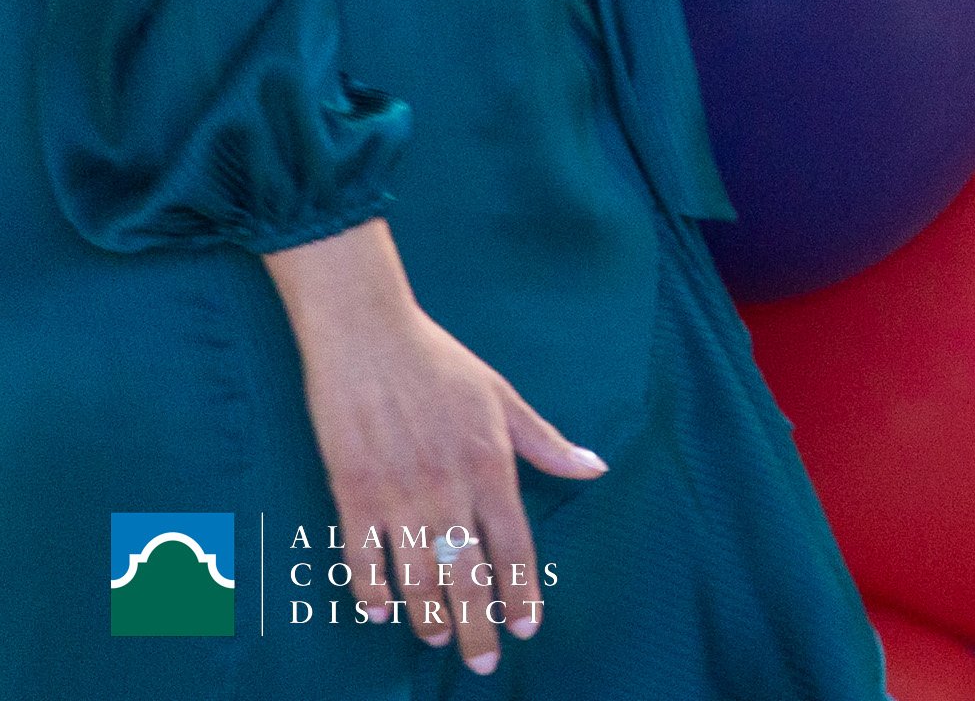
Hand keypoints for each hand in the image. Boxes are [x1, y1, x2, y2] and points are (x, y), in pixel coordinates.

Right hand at [263, 220, 595, 671]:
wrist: (369, 337)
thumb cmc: (441, 363)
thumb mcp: (505, 398)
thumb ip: (546, 443)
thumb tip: (596, 467)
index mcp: (491, 465)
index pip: (515, 544)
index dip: (522, 590)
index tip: (527, 627)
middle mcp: (448, 488)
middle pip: (467, 572)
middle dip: (478, 623)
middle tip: (484, 662)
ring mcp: (398, 495)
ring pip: (417, 574)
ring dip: (428, 614)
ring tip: (439, 639)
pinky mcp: (353, 493)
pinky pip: (361, 557)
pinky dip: (371, 589)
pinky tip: (381, 613)